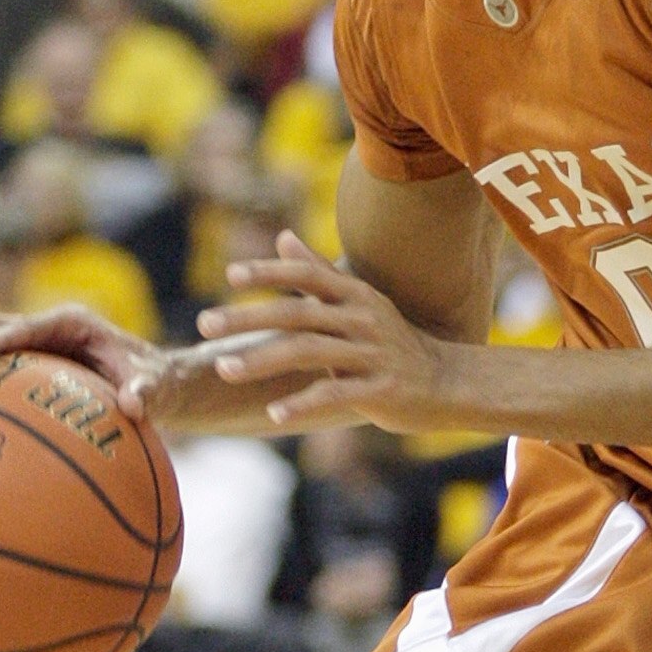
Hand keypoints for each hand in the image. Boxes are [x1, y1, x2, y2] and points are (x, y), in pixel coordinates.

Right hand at [0, 302, 212, 425]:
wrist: (153, 381)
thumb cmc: (156, 381)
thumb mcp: (157, 387)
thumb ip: (147, 392)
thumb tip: (134, 407)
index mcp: (73, 323)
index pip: (30, 326)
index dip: (2, 338)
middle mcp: (45, 328)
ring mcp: (30, 344)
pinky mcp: (21, 364)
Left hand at [196, 230, 470, 431]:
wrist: (447, 383)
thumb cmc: (393, 340)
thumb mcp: (360, 301)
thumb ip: (320, 271)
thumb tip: (282, 236)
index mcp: (355, 294)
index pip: (308, 274)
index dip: (270, 272)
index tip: (230, 275)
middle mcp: (363, 319)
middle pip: (298, 313)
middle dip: (248, 317)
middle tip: (203, 325)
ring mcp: (373, 355)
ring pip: (309, 352)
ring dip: (261, 360)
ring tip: (223, 370)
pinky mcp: (380, 391)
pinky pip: (335, 396)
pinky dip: (301, 404)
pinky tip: (272, 415)